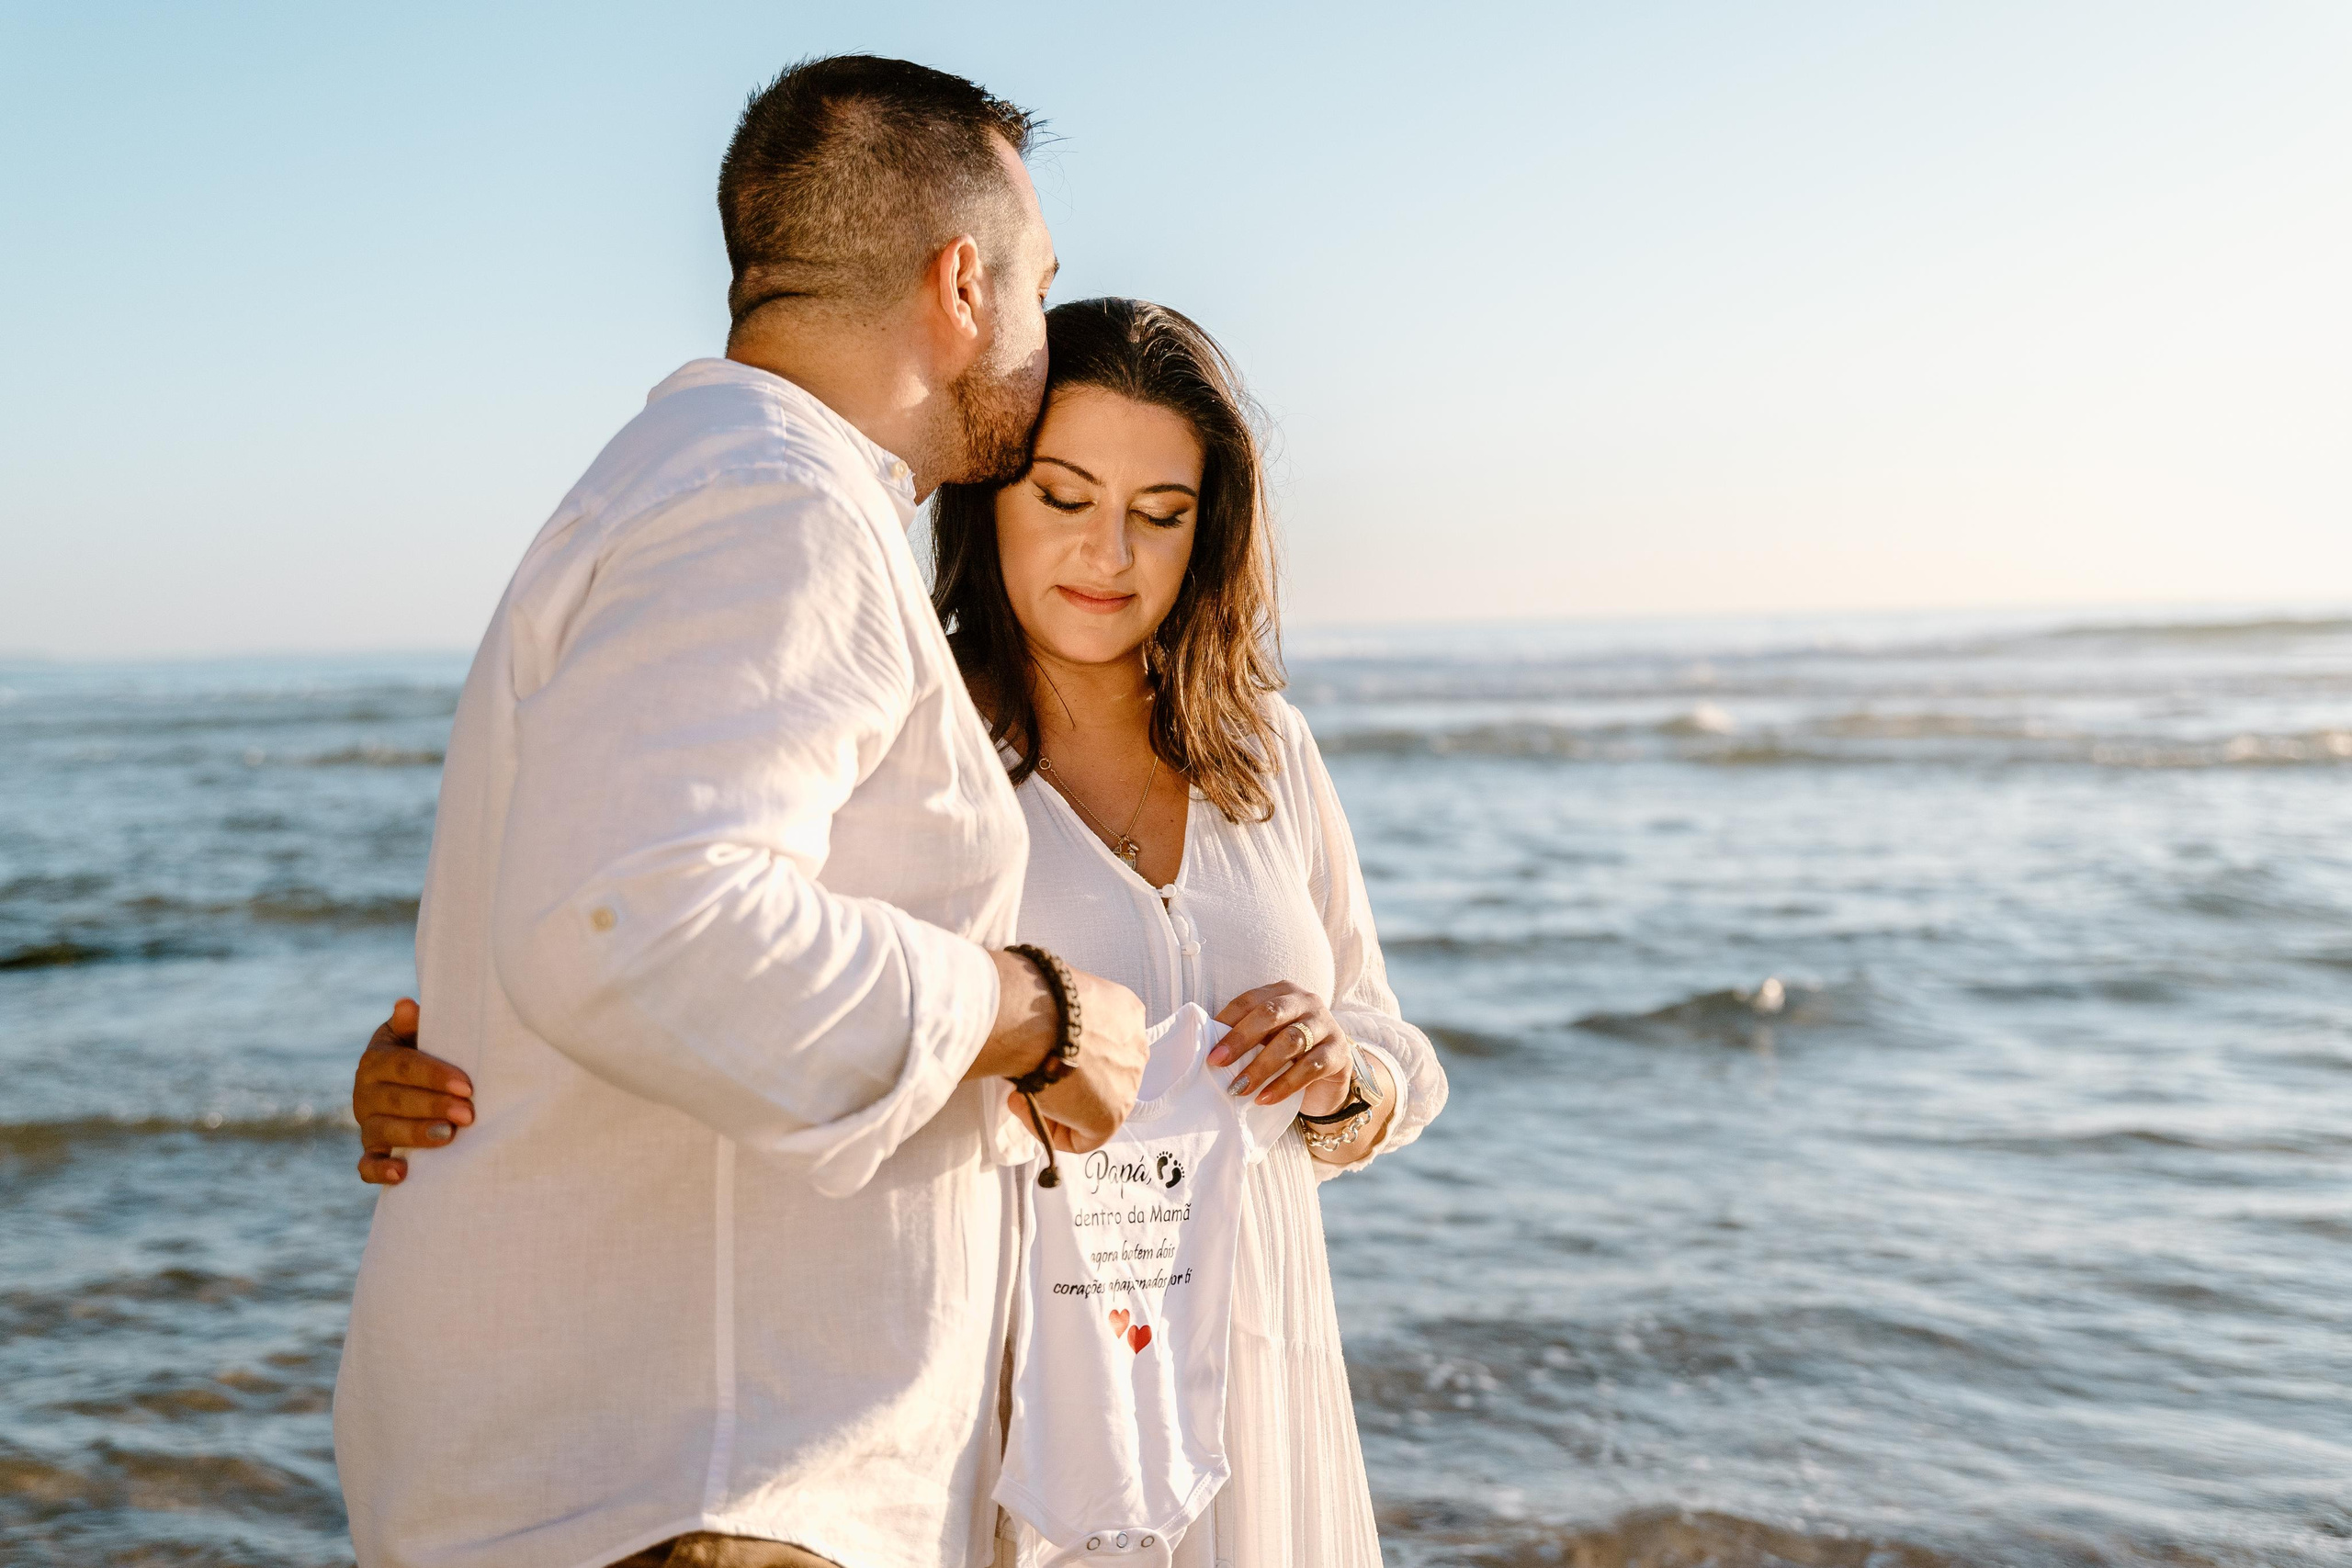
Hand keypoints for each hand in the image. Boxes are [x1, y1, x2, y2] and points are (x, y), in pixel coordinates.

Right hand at [352, 998, 474, 1184]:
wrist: (408, 1081)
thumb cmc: (422, 1051)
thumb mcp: (415, 1033)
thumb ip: (412, 1023)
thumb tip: (407, 1005)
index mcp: (376, 1060)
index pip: (403, 1066)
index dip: (434, 1076)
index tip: (466, 1086)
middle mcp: (364, 1091)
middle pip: (396, 1100)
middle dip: (433, 1107)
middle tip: (468, 1114)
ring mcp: (366, 1122)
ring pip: (384, 1130)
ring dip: (416, 1134)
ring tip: (449, 1136)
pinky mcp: (370, 1148)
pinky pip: (366, 1165)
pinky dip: (379, 1171)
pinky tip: (402, 1173)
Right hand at [972, 952, 1149, 1154]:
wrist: (1037, 1014)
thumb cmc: (1034, 997)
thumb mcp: (1058, 998)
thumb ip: (1062, 1018)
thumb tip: (1038, 1031)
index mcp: (1126, 1013)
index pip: (1104, 1044)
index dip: (1068, 1056)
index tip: (1039, 1053)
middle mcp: (1136, 1048)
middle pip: (1101, 1077)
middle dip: (1066, 1083)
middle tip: (1030, 1077)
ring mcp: (1128, 1083)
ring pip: (1091, 1108)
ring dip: (1055, 1106)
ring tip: (1021, 1092)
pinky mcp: (1111, 1116)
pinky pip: (1082, 1137)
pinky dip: (1051, 1130)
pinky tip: (1027, 1107)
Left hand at [1211, 981, 1352, 1113]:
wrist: (1328, 1081)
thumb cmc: (1288, 1055)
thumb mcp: (1265, 1040)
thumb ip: (1244, 1037)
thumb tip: (1206, 1047)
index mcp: (1282, 992)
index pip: (1250, 1000)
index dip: (1227, 1022)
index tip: (1210, 1051)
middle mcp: (1306, 1002)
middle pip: (1271, 1013)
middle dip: (1241, 1039)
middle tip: (1218, 1063)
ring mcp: (1326, 1025)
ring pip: (1290, 1041)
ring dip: (1261, 1067)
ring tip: (1239, 1088)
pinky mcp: (1339, 1053)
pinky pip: (1310, 1067)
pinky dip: (1284, 1085)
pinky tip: (1265, 1098)